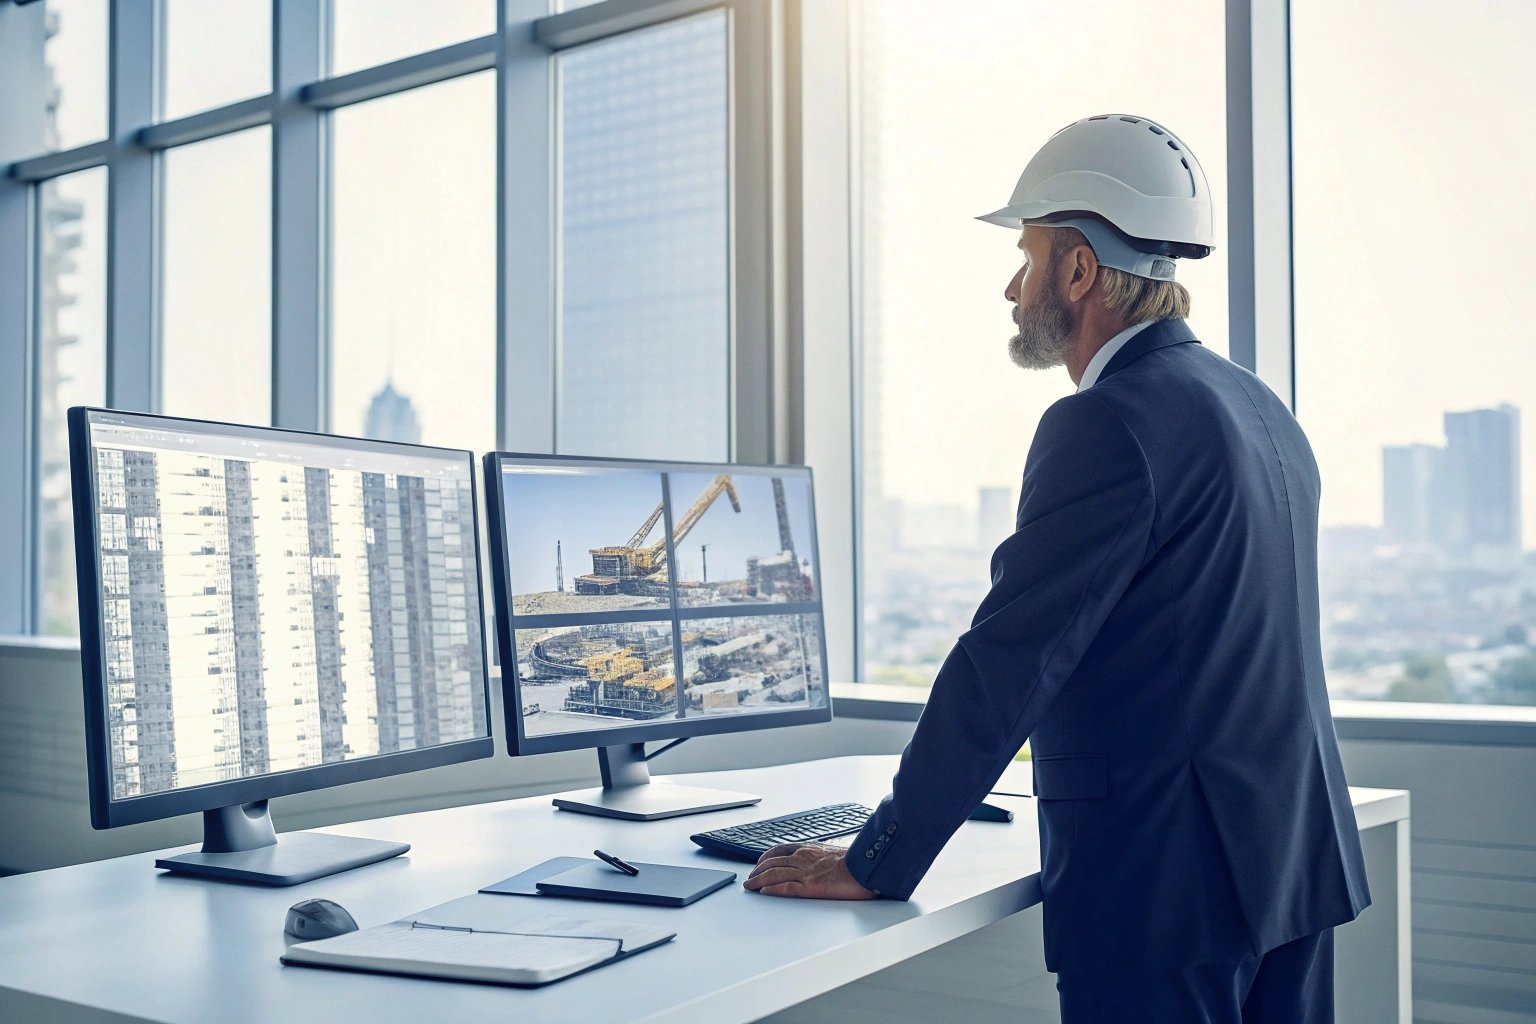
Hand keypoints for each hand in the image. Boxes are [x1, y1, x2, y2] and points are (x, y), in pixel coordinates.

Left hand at [743, 842, 876, 899]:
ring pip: (773, 874)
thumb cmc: (856, 862)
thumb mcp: (834, 853)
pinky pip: (785, 888)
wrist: (866, 867)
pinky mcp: (809, 887)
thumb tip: (819, 863)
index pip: (780, 850)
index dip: (765, 857)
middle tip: (750, 878)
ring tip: (750, 886)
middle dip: (757, 870)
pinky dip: (771, 890)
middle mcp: (803, 858)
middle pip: (772, 862)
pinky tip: (764, 893)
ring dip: (758, 880)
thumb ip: (821, 857)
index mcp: (809, 849)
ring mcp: (805, 872)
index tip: (758, 863)